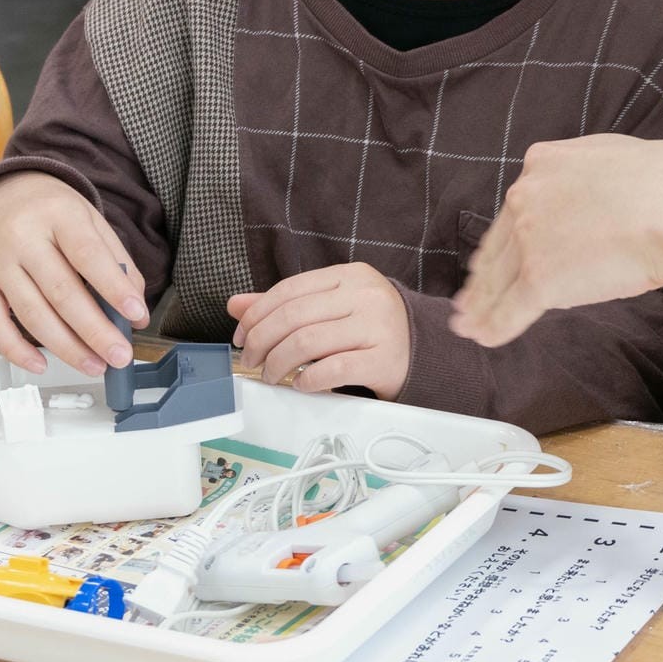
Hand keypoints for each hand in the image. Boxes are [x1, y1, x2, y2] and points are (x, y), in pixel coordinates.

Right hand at [0, 171, 147, 375]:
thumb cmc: (49, 212)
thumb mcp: (89, 220)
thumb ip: (116, 260)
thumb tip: (136, 309)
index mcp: (58, 214)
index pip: (88, 255)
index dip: (114, 288)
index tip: (136, 315)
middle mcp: (22, 236)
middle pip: (61, 292)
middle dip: (95, 331)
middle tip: (120, 355)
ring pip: (31, 313)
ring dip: (65, 347)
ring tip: (94, 365)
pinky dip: (16, 350)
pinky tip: (40, 364)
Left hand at [229, 262, 412, 397]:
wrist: (425, 351)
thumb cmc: (372, 328)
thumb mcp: (333, 306)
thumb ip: (287, 304)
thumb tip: (236, 305)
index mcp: (351, 276)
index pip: (290, 290)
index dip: (256, 314)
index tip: (241, 336)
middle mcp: (366, 296)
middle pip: (294, 316)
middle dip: (261, 341)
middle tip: (251, 360)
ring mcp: (378, 327)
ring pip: (308, 342)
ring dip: (278, 363)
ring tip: (271, 374)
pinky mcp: (384, 360)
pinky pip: (333, 370)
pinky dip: (308, 380)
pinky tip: (300, 385)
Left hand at [451, 135, 662, 344]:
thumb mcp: (612, 158)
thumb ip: (587, 176)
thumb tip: (593, 188)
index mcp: (542, 164)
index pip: (513, 212)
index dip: (498, 242)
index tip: (487, 258)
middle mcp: (526, 198)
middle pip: (497, 248)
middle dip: (480, 278)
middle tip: (467, 299)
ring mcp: (529, 239)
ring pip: (497, 282)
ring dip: (480, 308)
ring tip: (468, 325)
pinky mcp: (539, 278)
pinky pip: (509, 310)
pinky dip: (493, 328)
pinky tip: (485, 339)